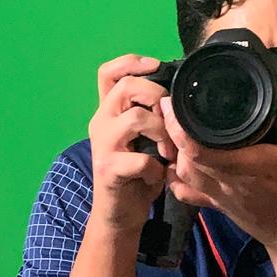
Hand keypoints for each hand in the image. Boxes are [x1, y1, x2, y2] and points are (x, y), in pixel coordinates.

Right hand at [88, 53, 173, 232]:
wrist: (118, 214)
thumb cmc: (136, 174)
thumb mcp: (142, 139)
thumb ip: (150, 116)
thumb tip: (176, 98)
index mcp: (108, 112)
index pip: (108, 72)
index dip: (131, 62)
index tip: (156, 67)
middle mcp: (100, 123)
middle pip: (126, 86)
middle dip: (156, 96)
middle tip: (169, 120)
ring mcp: (103, 145)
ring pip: (134, 117)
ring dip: (161, 132)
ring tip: (168, 151)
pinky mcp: (109, 169)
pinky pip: (140, 159)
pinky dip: (156, 168)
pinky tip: (157, 176)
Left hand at [159, 77, 276, 260]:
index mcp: (253, 165)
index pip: (203, 150)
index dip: (180, 128)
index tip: (173, 103)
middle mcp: (230, 182)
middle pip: (186, 158)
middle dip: (171, 131)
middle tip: (169, 105)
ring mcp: (220, 197)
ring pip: (182, 174)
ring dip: (172, 151)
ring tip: (173, 126)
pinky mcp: (217, 206)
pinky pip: (186, 192)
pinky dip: (174, 177)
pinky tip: (175, 160)